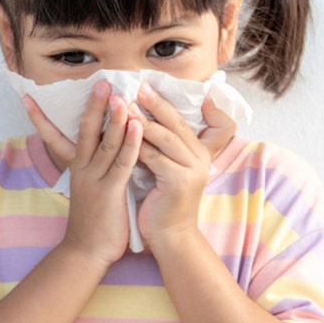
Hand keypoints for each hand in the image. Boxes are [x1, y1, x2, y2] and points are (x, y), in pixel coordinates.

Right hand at [23, 82, 141, 266]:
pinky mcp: (110, 192)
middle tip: (100, 81)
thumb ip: (92, 170)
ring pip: (105, 143)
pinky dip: (130, 143)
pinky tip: (137, 126)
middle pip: (86, 131)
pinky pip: (122, 163)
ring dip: (114, 118)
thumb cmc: (92, 222)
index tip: (31, 97)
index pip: (57, 136)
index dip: (43, 117)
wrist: (86, 253)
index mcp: (76, 169)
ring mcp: (95, 180)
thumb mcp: (87, 191)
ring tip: (120, 95)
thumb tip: (97, 151)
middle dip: (93, 106)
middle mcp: (82, 170)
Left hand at [130, 83, 237, 247]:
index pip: (180, 121)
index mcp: (197, 152)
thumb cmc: (162, 202)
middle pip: (175, 123)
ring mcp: (191, 170)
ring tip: (127, 104)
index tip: (146, 85)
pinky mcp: (179, 182)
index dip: (164, 103)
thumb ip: (161, 147)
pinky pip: (155, 157)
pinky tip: (124, 133)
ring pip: (165, 138)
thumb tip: (140, 120)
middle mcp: (199, 158)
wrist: (169, 236)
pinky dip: (138, 144)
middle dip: (155, 103)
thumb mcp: (166, 169)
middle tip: (137, 86)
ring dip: (144, 120)